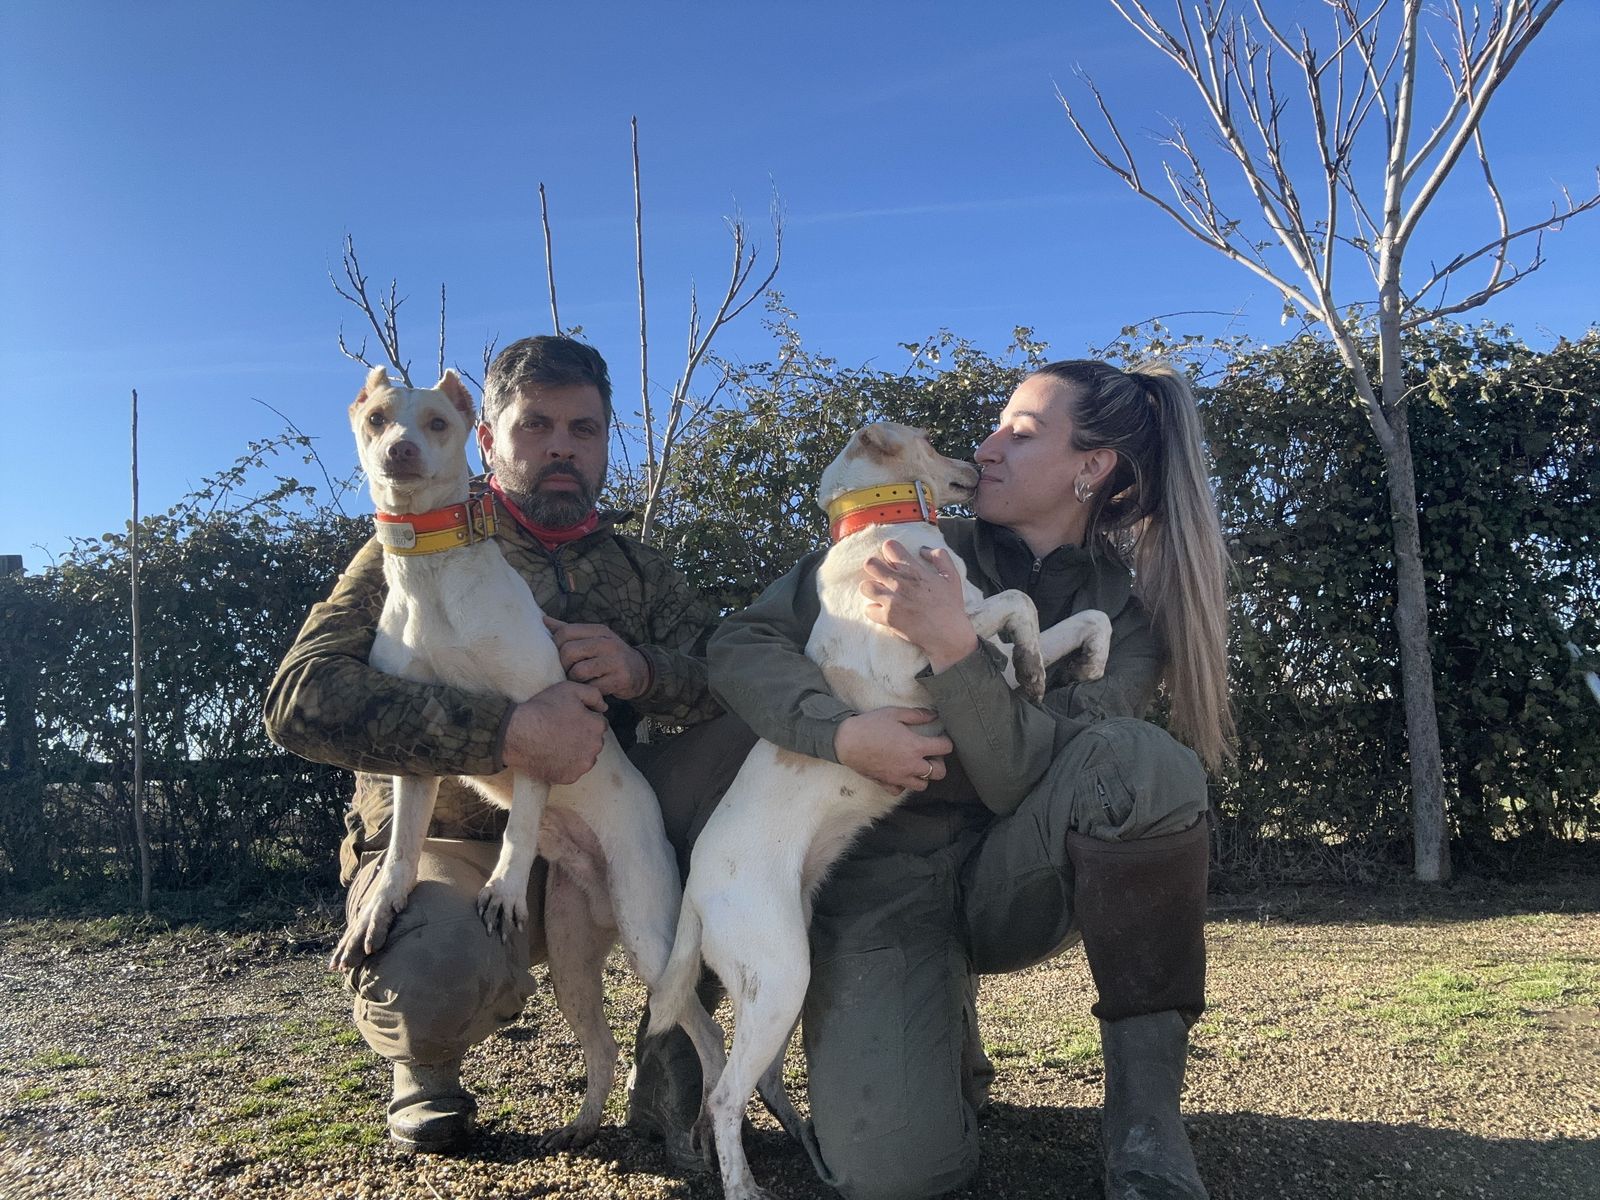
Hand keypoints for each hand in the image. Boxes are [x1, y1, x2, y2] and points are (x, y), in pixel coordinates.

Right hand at [501, 681, 608, 783]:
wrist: (516, 733)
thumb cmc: (542, 709)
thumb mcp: (570, 689)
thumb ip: (594, 694)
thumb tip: (603, 707)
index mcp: (597, 727)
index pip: (599, 723)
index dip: (584, 718)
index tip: (569, 718)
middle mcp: (595, 748)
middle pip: (593, 741)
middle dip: (583, 735)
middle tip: (561, 730)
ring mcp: (582, 765)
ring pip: (585, 756)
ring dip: (576, 751)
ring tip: (556, 743)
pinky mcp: (569, 777)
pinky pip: (572, 770)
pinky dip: (565, 765)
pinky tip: (552, 755)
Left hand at [543, 616, 651, 699]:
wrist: (640, 671)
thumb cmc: (609, 655)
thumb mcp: (593, 638)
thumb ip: (569, 630)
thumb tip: (544, 620)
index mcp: (599, 631)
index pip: (565, 632)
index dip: (556, 645)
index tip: (560, 655)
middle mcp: (607, 643)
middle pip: (569, 652)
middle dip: (564, 665)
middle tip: (568, 671)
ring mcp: (615, 661)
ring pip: (578, 671)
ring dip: (574, 680)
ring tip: (579, 680)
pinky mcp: (619, 680)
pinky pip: (591, 687)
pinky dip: (587, 690)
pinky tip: (590, 687)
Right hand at [834, 706, 952, 792]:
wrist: (846, 741)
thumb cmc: (870, 725)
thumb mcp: (895, 714)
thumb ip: (917, 715)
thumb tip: (933, 716)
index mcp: (916, 746)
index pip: (945, 748)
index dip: (945, 741)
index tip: (939, 738)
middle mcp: (911, 765)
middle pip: (939, 773)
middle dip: (938, 763)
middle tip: (930, 754)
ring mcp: (899, 777)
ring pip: (922, 785)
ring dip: (923, 776)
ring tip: (916, 764)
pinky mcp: (887, 783)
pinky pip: (901, 790)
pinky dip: (903, 784)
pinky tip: (899, 773)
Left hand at [860, 540, 977, 671]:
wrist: (949, 634)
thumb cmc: (951, 605)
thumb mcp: (952, 576)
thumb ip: (940, 557)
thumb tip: (922, 550)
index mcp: (914, 570)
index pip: (889, 547)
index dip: (890, 551)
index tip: (893, 560)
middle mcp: (900, 583)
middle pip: (870, 564)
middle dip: (875, 567)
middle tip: (882, 575)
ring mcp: (892, 601)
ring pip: (865, 586)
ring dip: (872, 589)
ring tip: (881, 593)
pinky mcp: (888, 618)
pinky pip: (868, 609)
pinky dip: (874, 611)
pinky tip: (882, 611)